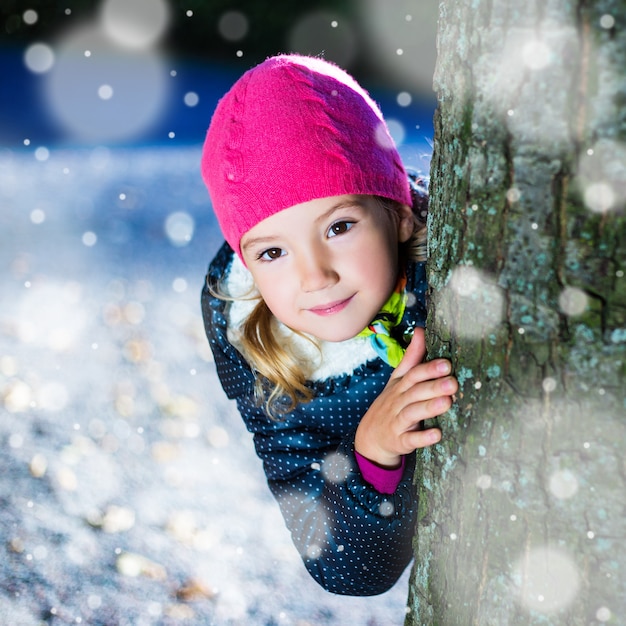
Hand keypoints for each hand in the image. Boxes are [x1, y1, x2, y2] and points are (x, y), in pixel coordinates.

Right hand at [354, 327, 456, 467]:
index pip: (412, 375)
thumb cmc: (390, 404)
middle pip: (415, 392)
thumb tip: (421, 330)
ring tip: (447, 402)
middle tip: (453, 382)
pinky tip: (437, 434)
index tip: (446, 364)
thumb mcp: (397, 380)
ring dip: (429, 408)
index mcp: (399, 386)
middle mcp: (397, 401)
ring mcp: (397, 422)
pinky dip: (422, 437)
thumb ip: (411, 357)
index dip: (428, 369)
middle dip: (433, 386)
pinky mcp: (399, 441)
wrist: (369, 438)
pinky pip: (410, 439)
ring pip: (412, 413)